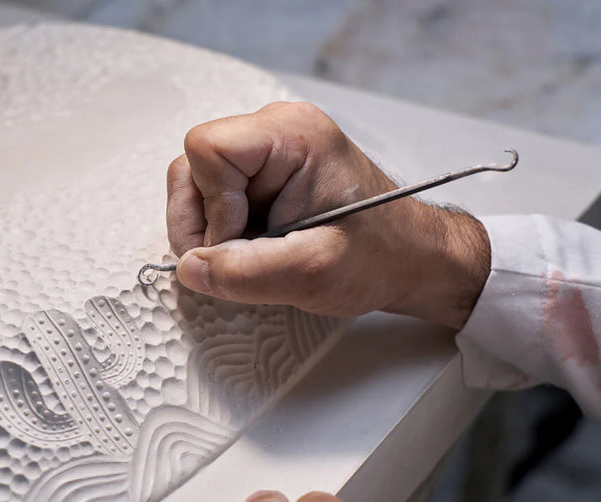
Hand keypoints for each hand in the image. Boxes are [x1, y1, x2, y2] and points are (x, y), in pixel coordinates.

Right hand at [166, 102, 489, 328]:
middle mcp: (276, 130)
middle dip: (203, 221)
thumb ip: (245, 272)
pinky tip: (255, 246)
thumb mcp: (312, 272)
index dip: (212, 204)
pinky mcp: (262, 173)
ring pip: (194, 182)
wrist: (411, 260)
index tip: (240, 239)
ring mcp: (267, 151)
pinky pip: (212, 195)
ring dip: (209, 229)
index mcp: (293, 135)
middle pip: (192, 165)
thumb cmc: (380, 256)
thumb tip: (189, 268)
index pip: (207, 148)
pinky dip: (221, 230)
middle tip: (241, 254)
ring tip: (251, 252)